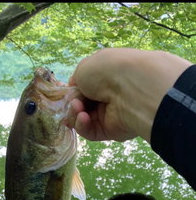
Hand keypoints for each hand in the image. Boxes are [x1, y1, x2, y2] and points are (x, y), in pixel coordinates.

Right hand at [68, 48, 191, 142]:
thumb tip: (75, 91)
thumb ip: (76, 80)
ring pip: (84, 119)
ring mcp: (110, 114)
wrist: (131, 87)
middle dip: (73, 103)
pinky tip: (83, 117)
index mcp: (106, 76)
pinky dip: (83, 125)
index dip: (74, 92)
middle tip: (74, 101)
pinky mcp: (111, 131)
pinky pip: (91, 132)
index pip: (85, 87)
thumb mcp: (84, 67)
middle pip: (82, 105)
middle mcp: (109, 95)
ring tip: (78, 108)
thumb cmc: (107, 71)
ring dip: (75, 114)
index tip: (68, 93)